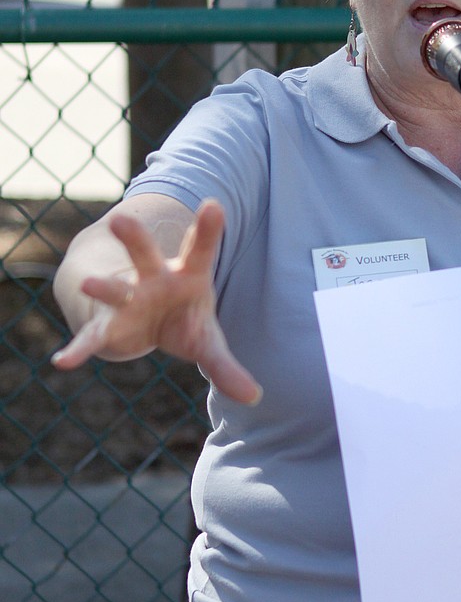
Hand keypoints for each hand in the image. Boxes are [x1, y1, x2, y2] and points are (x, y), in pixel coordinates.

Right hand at [52, 199, 260, 405]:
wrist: (141, 320)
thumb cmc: (181, 320)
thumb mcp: (207, 342)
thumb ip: (225, 366)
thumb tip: (254, 397)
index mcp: (186, 275)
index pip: (199, 249)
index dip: (207, 229)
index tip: (213, 205)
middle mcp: (152, 279)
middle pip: (144, 254)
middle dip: (133, 238)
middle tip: (121, 219)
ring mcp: (126, 299)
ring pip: (113, 288)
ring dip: (101, 287)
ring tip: (88, 285)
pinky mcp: (106, 325)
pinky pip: (91, 338)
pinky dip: (79, 350)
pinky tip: (64, 362)